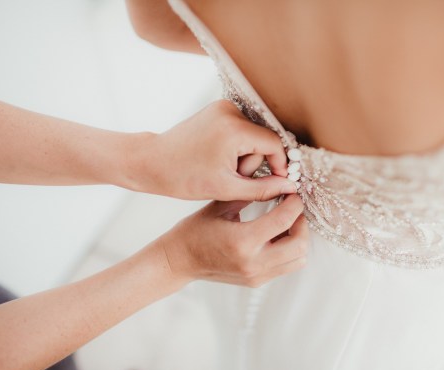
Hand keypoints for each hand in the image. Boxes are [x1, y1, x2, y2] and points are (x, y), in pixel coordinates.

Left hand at [123, 100, 295, 200]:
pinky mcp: (217, 109)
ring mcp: (223, 107)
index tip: (276, 182)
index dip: (279, 165)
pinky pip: (241, 129)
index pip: (274, 144)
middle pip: (264, 139)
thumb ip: (263, 188)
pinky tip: (218, 158)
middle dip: (254, 162)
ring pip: (253, 135)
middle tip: (232, 178)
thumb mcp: (227, 188)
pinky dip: (237, 146)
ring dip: (245, 155)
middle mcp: (230, 111)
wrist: (152, 162)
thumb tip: (290, 186)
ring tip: (222, 169)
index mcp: (234, 130)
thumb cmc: (184, 178)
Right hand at [156, 194, 307, 287]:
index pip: (284, 220)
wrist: (180, 261)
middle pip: (299, 244)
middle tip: (292, 208)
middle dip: (301, 222)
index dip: (295, 203)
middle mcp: (253, 263)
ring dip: (298, 238)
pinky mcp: (257, 281)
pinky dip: (289, 250)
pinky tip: (276, 235)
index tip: (293, 192)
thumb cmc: (196, 230)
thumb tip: (276, 179)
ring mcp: (256, 276)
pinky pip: (287, 266)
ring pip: (298, 259)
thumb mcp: (221, 205)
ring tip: (286, 222)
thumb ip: (250, 192)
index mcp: (242, 241)